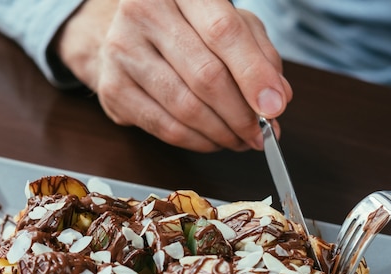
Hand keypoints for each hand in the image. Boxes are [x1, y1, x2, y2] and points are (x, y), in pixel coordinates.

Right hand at [55, 0, 290, 151]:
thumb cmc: (184, 27)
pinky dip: (197, 142)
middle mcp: (145, 13)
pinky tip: (213, 140)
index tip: (275, 106)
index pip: (223, 32)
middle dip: (241, 114)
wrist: (126, 34)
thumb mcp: (228, 22)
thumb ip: (258, 53)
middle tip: (260, 132)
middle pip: (206, 76)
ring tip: (240, 139)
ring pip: (186, 107)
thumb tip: (277, 97)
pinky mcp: (113, 89)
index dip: (254, 75)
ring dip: (222, 133)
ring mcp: (123, 51)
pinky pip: (164, 127)